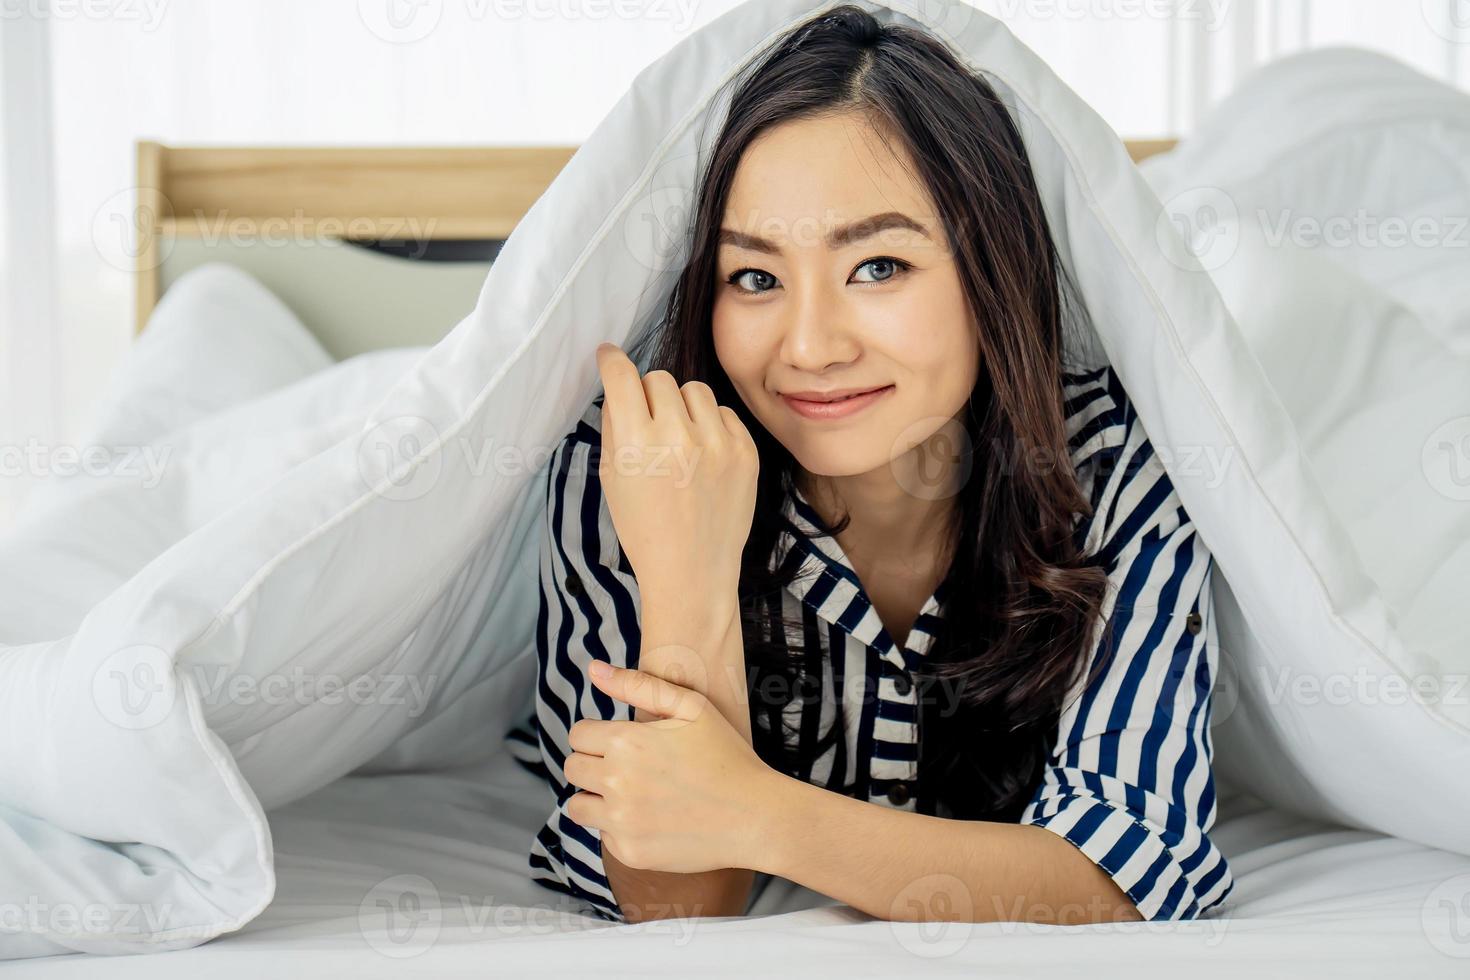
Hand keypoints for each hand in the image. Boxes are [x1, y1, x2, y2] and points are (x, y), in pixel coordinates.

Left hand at [565, 660, 780, 874]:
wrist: (755, 816)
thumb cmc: (727, 756)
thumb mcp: (691, 707)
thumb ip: (638, 685)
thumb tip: (594, 668)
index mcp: (626, 742)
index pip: (578, 734)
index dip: (598, 735)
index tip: (623, 742)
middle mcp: (616, 782)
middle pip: (573, 768)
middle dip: (594, 763)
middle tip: (630, 767)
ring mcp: (621, 821)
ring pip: (578, 805)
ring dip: (596, 797)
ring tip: (632, 793)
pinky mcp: (629, 852)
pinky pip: (603, 835)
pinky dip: (619, 828)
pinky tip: (652, 818)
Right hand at [594, 343, 757, 618]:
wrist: (691, 571)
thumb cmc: (644, 527)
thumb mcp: (612, 477)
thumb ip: (615, 426)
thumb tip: (619, 383)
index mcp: (636, 444)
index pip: (622, 376)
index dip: (611, 361)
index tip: (609, 356)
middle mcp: (677, 437)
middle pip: (659, 378)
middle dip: (649, 395)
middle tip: (649, 424)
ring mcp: (716, 443)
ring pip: (694, 389)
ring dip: (682, 406)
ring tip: (679, 439)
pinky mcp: (745, 452)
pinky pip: (724, 412)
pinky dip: (711, 426)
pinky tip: (703, 455)